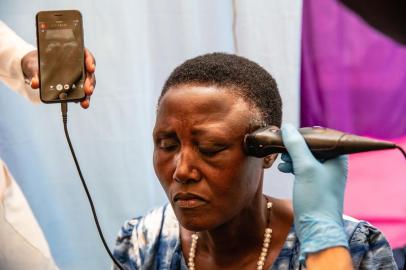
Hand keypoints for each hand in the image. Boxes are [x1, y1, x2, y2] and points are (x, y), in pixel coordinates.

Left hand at [21, 48, 95, 108]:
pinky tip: (82, 103)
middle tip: (88, 90)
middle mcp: (78, 65)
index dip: (90, 61)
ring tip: (85, 102)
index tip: (91, 68)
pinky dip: (83, 98)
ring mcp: (78, 76)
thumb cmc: (36, 62)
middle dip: (90, 82)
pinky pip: (82, 92)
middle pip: (88, 72)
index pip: (85, 55)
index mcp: (72, 54)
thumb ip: (35, 73)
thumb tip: (35, 83)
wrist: (34, 68)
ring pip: (88, 83)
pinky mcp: (76, 86)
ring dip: (88, 93)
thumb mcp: (34, 65)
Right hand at [278, 123, 348, 260]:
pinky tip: (284, 168)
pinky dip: (293, 166)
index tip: (288, 135)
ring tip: (282, 161)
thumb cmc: (316, 197)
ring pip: (306, 157)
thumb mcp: (305, 168)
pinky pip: (304, 168)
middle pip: (312, 146)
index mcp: (338, 157)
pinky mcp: (316, 184)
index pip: (321, 136)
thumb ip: (296, 146)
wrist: (317, 228)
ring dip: (292, 156)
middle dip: (295, 146)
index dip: (304, 134)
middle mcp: (334, 164)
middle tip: (282, 148)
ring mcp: (325, 175)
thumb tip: (287, 127)